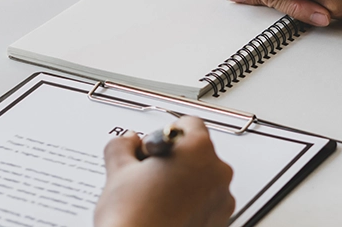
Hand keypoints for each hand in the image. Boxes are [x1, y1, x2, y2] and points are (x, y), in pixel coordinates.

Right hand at [94, 116, 234, 226]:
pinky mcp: (221, 221)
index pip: (188, 123)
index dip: (164, 133)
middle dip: (174, 158)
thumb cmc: (134, 217)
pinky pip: (207, 201)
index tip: (151, 147)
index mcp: (197, 148)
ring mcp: (223, 199)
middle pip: (197, 150)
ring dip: (183, 181)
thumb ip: (123, 145)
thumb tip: (127, 141)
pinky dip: (191, 203)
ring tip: (155, 197)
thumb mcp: (118, 170)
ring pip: (203, 178)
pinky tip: (166, 211)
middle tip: (148, 174)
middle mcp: (218, 171)